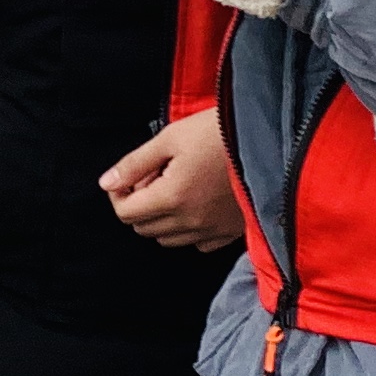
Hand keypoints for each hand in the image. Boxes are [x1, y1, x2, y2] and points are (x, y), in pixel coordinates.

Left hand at [102, 107, 242, 250]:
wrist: (268, 137)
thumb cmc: (219, 132)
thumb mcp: (170, 138)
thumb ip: (134, 164)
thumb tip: (107, 183)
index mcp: (172, 197)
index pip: (125, 213)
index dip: (119, 193)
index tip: (130, 176)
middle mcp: (190, 221)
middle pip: (144, 228)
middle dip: (140, 204)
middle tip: (155, 176)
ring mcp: (212, 230)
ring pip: (168, 239)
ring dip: (162, 218)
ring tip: (176, 187)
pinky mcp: (231, 232)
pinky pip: (198, 244)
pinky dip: (189, 230)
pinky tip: (196, 204)